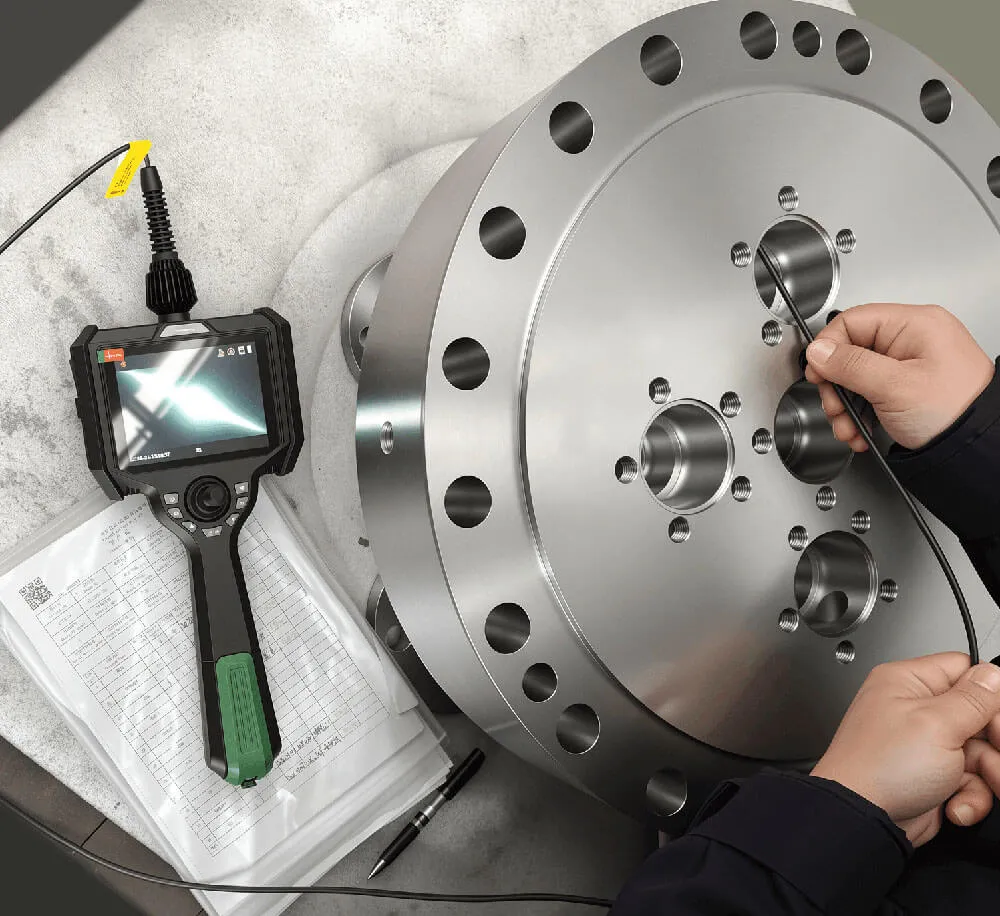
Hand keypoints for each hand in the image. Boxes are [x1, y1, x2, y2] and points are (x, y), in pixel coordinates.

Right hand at [804, 304, 993, 450]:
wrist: (976, 448)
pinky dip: (859, 413)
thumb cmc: (953, 412)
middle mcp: (912, 339)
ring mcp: (910, 364)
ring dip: (845, 406)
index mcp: (914, 324)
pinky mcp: (907, 386)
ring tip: (848, 426)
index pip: (851, 321)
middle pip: (850, 351)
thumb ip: (850, 365)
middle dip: (836, 386)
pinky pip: (870, 392)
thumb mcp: (892, 386)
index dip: (828, 348)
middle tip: (835, 406)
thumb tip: (817, 351)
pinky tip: (860, 429)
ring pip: (856, 376)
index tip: (818, 374)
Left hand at [811, 653, 999, 846]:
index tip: (997, 719)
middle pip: (979, 715)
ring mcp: (924, 744)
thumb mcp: (936, 724)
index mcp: (907, 682)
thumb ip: (972, 699)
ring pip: (979, 753)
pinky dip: (969, 797)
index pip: (964, 670)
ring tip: (972, 787)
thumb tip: (992, 674)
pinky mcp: (932, 776)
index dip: (989, 693)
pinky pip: (970, 781)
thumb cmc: (879, 767)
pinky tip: (954, 805)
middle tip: (994, 757)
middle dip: (993, 743)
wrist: (862, 817)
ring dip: (986, 776)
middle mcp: (915, 709)